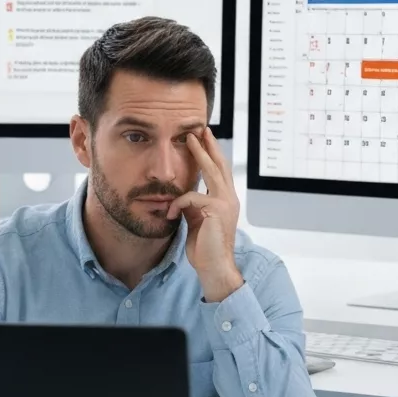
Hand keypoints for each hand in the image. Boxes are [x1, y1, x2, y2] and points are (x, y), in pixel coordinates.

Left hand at [167, 127, 243, 301]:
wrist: (214, 267)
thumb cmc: (204, 249)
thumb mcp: (195, 222)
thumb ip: (192, 206)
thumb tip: (181, 197)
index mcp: (225, 201)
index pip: (219, 172)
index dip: (212, 155)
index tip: (204, 140)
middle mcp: (229, 198)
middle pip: (220, 165)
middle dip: (210, 145)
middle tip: (202, 129)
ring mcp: (225, 203)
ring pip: (212, 171)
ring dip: (199, 153)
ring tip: (190, 140)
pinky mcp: (216, 210)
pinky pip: (191, 197)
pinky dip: (176, 205)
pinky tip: (168, 215)